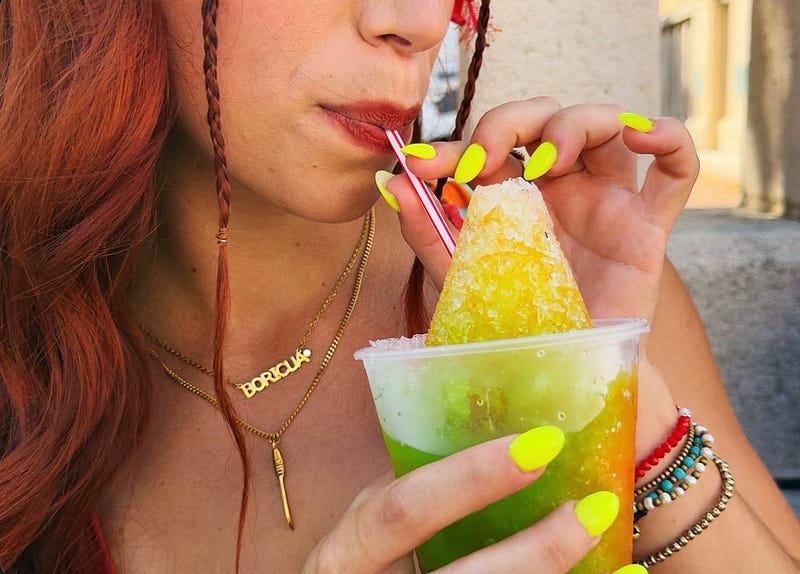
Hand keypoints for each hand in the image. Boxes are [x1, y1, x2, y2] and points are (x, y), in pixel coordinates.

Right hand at [301, 429, 619, 573]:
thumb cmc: (359, 561)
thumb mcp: (364, 518)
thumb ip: (408, 482)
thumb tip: (478, 416)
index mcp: (348, 551)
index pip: (405, 511)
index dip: (469, 480)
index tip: (541, 444)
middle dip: (538, 551)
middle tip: (597, 507)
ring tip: (616, 545)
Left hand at [386, 98, 698, 322]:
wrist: (556, 380)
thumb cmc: (509, 329)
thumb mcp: (459, 279)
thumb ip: (427, 231)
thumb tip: (390, 182)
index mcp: (513, 197)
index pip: (490, 145)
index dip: (457, 142)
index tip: (424, 164)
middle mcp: (560, 190)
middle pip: (546, 118)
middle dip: (511, 123)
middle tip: (483, 160)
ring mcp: (606, 203)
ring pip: (606, 126)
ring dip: (576, 123)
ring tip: (549, 160)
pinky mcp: (647, 228)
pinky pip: (677, 171)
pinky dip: (669, 138)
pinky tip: (642, 137)